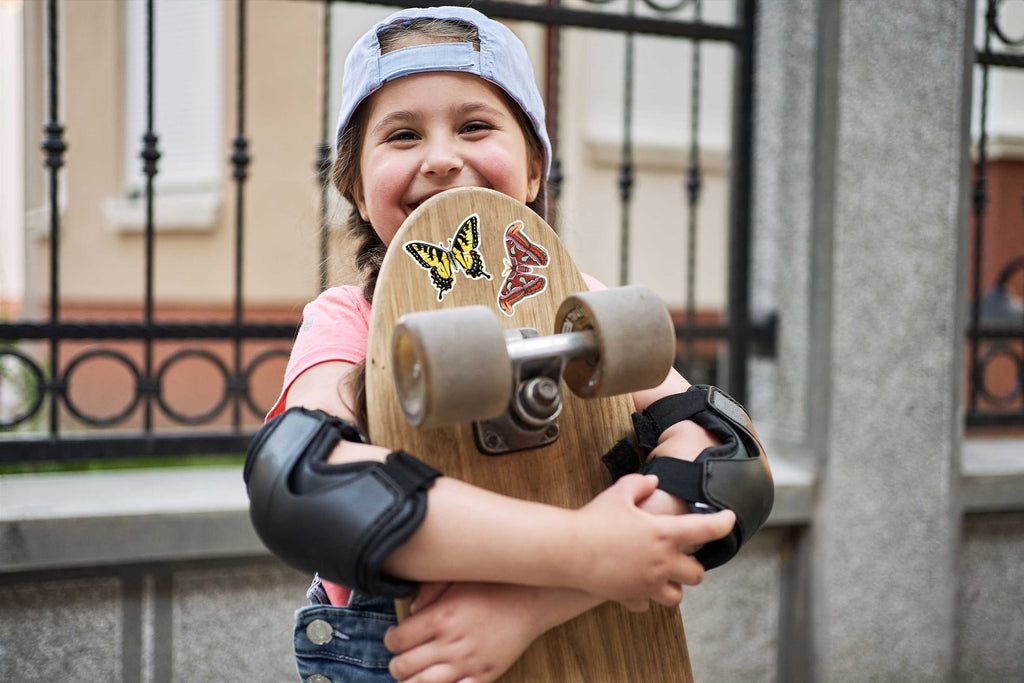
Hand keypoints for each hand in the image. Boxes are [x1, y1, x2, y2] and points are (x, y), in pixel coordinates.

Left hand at [384, 582, 544, 682]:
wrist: (531, 599)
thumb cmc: (492, 584)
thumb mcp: (456, 578)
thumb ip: (429, 590)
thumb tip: (410, 609)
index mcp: (440, 617)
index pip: (398, 640)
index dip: (389, 640)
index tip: (394, 637)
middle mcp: (451, 643)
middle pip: (404, 666)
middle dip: (396, 665)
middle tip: (400, 658)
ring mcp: (468, 663)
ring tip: (412, 675)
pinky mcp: (484, 676)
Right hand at [573, 474, 734, 610]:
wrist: (570, 550)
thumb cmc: (595, 519)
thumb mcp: (619, 493)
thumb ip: (640, 484)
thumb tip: (653, 481)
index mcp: (665, 534)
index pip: (706, 529)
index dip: (722, 523)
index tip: (729, 519)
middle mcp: (662, 563)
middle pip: (697, 574)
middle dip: (693, 565)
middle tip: (681, 555)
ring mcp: (648, 584)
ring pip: (677, 596)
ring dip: (674, 586)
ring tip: (663, 575)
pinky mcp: (630, 596)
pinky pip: (645, 604)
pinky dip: (643, 597)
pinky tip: (635, 585)